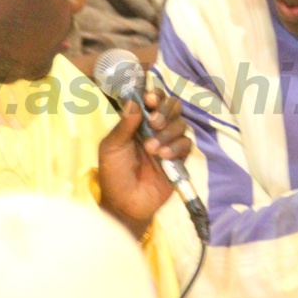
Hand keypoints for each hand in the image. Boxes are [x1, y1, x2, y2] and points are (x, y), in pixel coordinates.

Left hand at [98, 89, 191, 239]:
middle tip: (153, 122)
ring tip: (151, 149)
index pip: (153, 99)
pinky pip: (186, 144)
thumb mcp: (111, 148)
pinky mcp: (179, 159)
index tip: (149, 99)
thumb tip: (134, 103)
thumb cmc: (114, 173)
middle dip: (165, 110)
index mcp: (139, 121)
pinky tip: (163, 156)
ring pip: (180, 124)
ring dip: (167, 133)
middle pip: (173, 106)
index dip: (155, 95)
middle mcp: (156, 128)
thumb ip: (123, 126)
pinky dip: (176, 147)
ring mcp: (169, 142)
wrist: (124, 203)